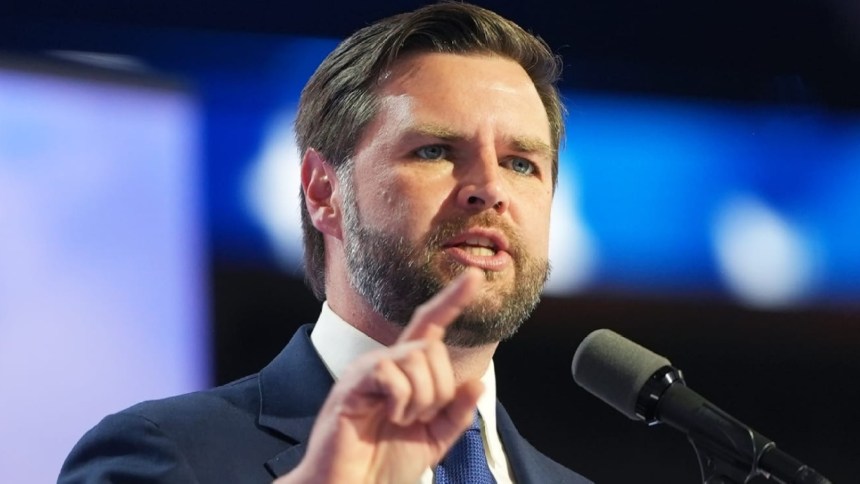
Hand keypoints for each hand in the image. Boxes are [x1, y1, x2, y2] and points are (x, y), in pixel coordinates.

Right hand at [276, 268, 485, 483]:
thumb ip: (456, 413)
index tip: (474, 277)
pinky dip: (400, 402)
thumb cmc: (384, 466)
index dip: (452, 301)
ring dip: (421, 400)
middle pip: (431, 348)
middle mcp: (385, 363)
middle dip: (438, 390)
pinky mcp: (352, 385)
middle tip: (419, 418)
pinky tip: (387, 417)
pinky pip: (392, 374)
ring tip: (400, 421)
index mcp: (404, 372)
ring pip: (416, 359)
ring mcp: (366, 372)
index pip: (430, 326)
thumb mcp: (434, 439)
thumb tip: (476, 381)